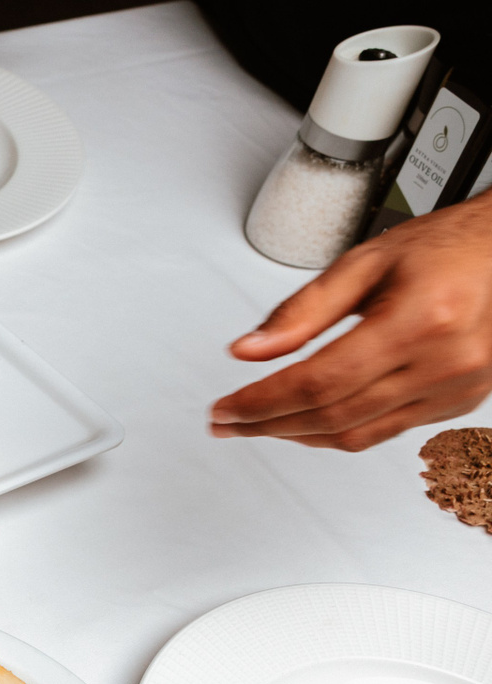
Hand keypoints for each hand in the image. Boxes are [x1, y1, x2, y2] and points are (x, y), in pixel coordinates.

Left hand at [212, 194, 491, 450]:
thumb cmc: (445, 248)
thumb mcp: (364, 262)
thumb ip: (302, 310)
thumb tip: (248, 350)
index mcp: (422, 320)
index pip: (320, 382)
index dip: (262, 402)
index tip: (225, 409)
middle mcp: (446, 362)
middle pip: (333, 415)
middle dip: (268, 423)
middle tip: (228, 420)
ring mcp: (456, 388)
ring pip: (356, 435)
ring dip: (297, 434)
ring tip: (258, 423)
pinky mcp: (458, 403)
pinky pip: (383, 433)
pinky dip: (337, 432)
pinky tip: (307, 421)